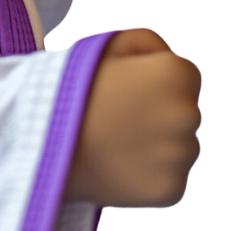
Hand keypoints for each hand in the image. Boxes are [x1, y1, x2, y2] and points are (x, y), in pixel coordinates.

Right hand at [65, 28, 200, 207]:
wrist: (42, 142)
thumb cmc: (70, 88)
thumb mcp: (103, 46)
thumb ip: (146, 41)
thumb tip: (167, 57)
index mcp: (174, 74)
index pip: (185, 75)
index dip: (154, 79)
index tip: (127, 88)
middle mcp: (188, 114)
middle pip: (185, 111)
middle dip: (160, 112)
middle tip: (118, 115)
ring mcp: (181, 155)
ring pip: (179, 146)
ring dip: (157, 144)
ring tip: (115, 141)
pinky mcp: (171, 189)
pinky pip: (170, 177)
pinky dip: (149, 174)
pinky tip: (119, 164)